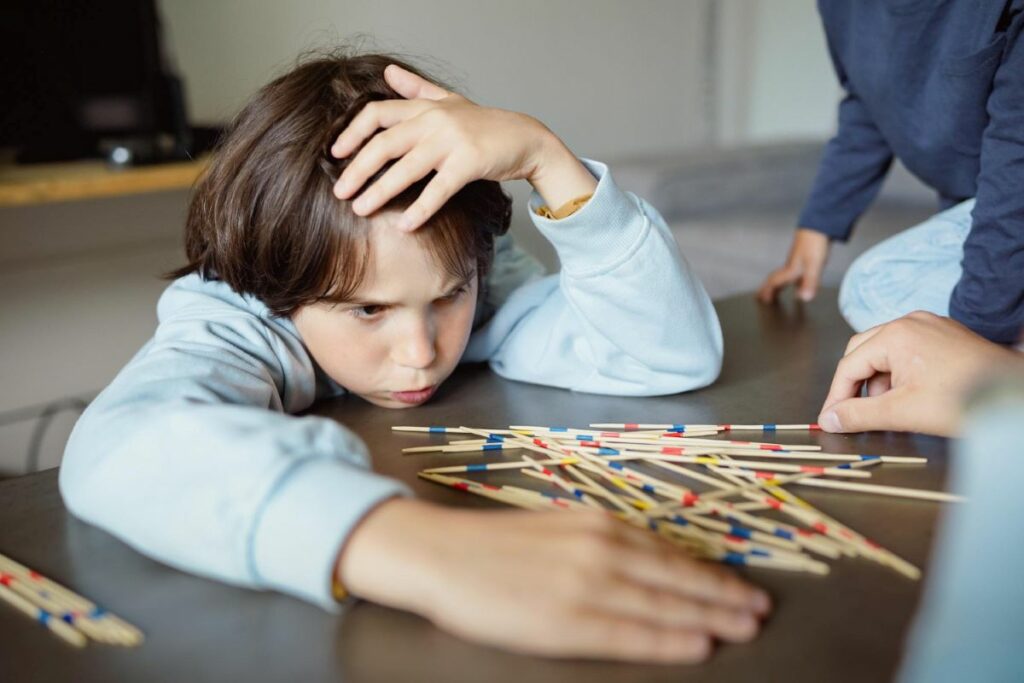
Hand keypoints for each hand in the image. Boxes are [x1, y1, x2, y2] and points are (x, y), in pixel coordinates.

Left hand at [331, 65, 595, 230]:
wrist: (526, 138)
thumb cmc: (484, 124)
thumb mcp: (449, 101)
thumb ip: (417, 89)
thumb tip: (388, 72)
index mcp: (425, 108)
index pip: (377, 115)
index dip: (352, 134)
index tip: (334, 154)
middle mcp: (434, 121)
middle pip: (384, 144)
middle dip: (357, 169)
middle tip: (339, 192)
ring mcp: (452, 141)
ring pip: (406, 168)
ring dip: (379, 191)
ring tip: (360, 210)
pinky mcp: (469, 163)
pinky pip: (438, 190)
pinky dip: (420, 209)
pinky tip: (404, 226)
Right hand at [339, 498, 770, 663]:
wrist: (441, 555)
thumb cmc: (497, 545)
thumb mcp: (559, 530)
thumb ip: (604, 543)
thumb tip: (651, 562)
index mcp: (599, 526)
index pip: (670, 554)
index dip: (712, 575)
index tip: (745, 588)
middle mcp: (602, 550)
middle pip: (676, 578)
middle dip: (725, 597)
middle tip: (762, 611)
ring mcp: (587, 584)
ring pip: (664, 604)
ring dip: (711, 617)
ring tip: (747, 628)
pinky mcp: (566, 620)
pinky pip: (631, 633)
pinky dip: (669, 639)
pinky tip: (698, 646)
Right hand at [757, 229, 829, 302]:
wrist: (818, 225)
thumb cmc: (814, 243)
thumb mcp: (813, 265)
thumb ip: (809, 282)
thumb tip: (804, 297)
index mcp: (790, 269)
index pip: (774, 281)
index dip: (768, 291)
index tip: (762, 299)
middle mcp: (790, 265)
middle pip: (775, 278)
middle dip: (768, 288)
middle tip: (761, 296)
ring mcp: (796, 260)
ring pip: (783, 275)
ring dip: (777, 283)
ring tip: (775, 291)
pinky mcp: (803, 256)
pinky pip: (792, 271)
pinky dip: (790, 278)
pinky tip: (797, 280)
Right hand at [818, 311, 1020, 435]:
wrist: (1015, 398)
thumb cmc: (966, 400)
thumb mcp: (903, 412)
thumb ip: (859, 415)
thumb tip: (829, 419)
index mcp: (896, 334)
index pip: (848, 364)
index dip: (836, 395)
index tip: (830, 419)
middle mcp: (911, 322)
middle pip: (862, 351)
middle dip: (856, 384)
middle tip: (853, 413)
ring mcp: (931, 326)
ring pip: (885, 351)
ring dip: (879, 380)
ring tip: (889, 408)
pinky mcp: (946, 336)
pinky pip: (908, 350)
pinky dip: (900, 373)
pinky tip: (910, 396)